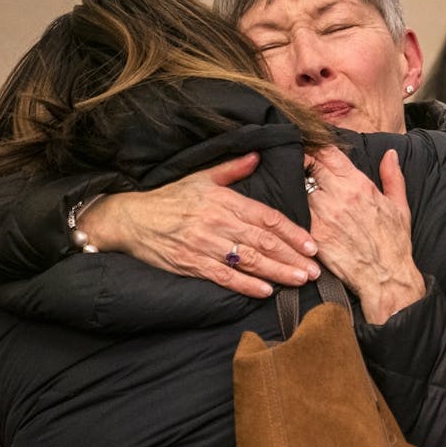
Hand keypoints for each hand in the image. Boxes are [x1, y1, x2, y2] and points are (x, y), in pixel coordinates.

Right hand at [79, 154, 320, 296]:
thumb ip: (232, 169)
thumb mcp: (201, 177)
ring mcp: (204, 244)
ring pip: (248, 261)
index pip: (266, 217)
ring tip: (300, 280)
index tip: (312, 244)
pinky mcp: (191, 263)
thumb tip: (258, 155)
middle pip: (263, 241)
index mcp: (223, 200)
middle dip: (292, 257)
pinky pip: (224, 277)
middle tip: (315, 270)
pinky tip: (265, 291)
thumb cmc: (169, 198)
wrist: (130, 218)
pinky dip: (246, 285)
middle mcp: (217, 222)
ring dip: (277, 272)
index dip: (291, 232)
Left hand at [307, 147, 424, 324]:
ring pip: (298, 187)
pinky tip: (291, 211)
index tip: (312, 150)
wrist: (385, 278)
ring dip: (295, 185)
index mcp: (358, 185)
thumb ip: (393, 177)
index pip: (328, 153)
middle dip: (303, 163)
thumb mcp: (400, 207)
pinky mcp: (313, 234)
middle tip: (299, 166)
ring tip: (292, 187)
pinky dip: (292, 208)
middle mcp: (338, 196)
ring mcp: (323, 215)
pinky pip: (295, 213)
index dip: (317, 148)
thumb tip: (390, 154)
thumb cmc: (394, 244)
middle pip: (308, 165)